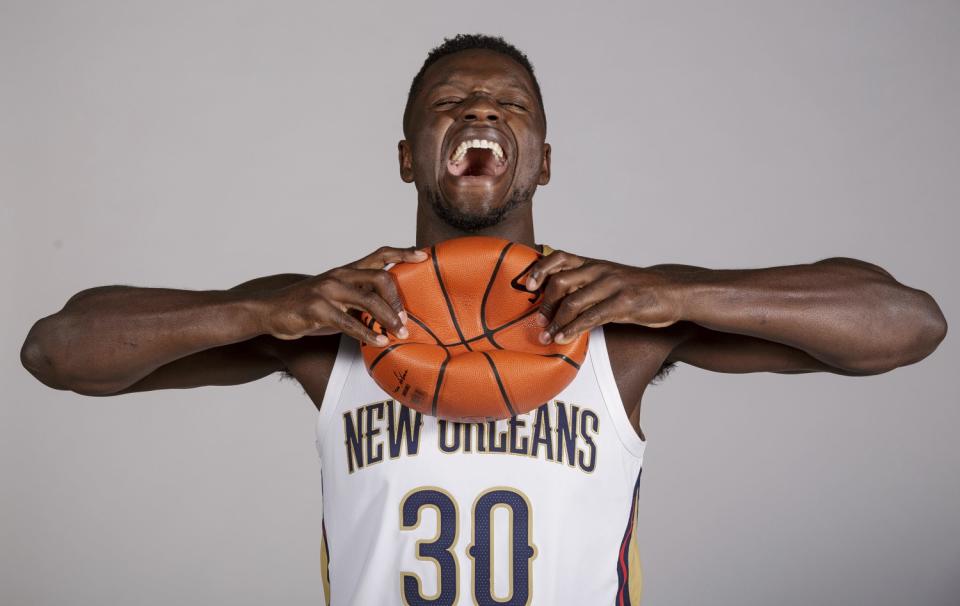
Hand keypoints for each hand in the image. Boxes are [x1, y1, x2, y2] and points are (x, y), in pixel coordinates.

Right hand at [260, 246, 428, 344]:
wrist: (270, 310)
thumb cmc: (309, 306)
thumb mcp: (337, 298)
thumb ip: (361, 300)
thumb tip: (392, 314)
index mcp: (347, 271)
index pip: (379, 254)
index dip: (402, 253)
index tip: (423, 256)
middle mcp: (340, 276)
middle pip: (379, 277)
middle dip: (397, 298)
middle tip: (407, 318)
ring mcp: (328, 291)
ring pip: (367, 300)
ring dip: (387, 318)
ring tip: (399, 332)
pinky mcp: (317, 309)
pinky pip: (348, 322)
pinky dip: (367, 333)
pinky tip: (379, 341)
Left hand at [524, 250, 684, 343]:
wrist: (673, 291)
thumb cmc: (636, 289)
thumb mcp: (608, 280)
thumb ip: (585, 285)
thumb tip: (556, 300)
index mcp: (594, 264)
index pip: (560, 257)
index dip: (540, 269)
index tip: (527, 285)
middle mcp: (600, 271)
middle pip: (560, 281)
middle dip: (545, 303)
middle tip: (538, 320)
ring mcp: (612, 285)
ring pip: (573, 301)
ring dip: (555, 322)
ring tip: (546, 336)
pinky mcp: (624, 303)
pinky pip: (592, 317)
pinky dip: (573, 329)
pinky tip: (563, 338)